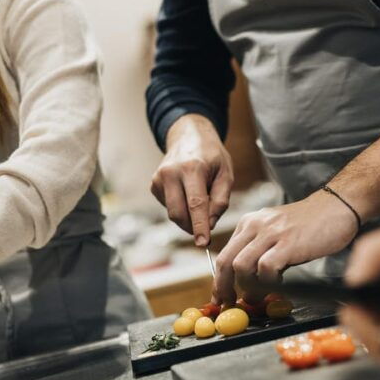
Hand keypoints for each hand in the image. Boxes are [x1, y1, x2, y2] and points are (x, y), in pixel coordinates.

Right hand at [151, 114, 234, 246]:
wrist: (188, 136)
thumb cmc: (211, 156)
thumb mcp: (226, 174)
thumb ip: (221, 200)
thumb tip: (210, 224)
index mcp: (192, 168)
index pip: (196, 204)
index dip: (200, 227)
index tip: (203, 243)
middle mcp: (171, 173)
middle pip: (179, 214)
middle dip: (192, 227)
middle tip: (206, 229)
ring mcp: (159, 179)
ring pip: (173, 213)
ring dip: (188, 216)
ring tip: (200, 198)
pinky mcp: (154, 185)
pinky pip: (169, 207)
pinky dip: (181, 207)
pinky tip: (187, 193)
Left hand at [212, 189, 358, 303]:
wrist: (336, 207)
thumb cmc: (310, 224)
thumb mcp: (276, 232)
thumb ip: (260, 252)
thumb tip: (248, 283)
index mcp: (249, 223)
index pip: (224, 255)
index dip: (220, 280)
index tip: (222, 297)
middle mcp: (255, 225)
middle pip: (226, 261)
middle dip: (224, 287)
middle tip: (230, 304)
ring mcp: (271, 233)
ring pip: (241, 266)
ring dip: (247, 288)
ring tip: (258, 298)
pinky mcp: (288, 243)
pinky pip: (266, 268)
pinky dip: (268, 283)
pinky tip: (279, 285)